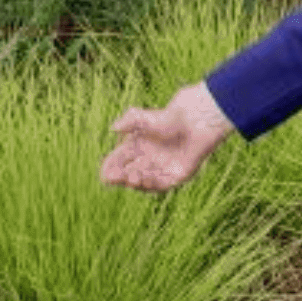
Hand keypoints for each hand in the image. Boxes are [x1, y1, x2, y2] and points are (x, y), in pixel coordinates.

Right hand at [99, 81, 235, 191]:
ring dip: (135, 181)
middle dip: (121, 177)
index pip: (119, 161)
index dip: (111, 168)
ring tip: (130, 178)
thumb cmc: (171, 116)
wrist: (196, 120)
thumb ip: (130, 120)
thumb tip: (114, 128)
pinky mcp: (177, 175)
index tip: (105, 173)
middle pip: (129, 173)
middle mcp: (148, 159)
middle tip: (113, 178)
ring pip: (143, 181)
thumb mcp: (147, 117)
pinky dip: (151, 184)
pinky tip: (143, 180)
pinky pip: (161, 185)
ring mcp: (162, 168)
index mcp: (137, 146)